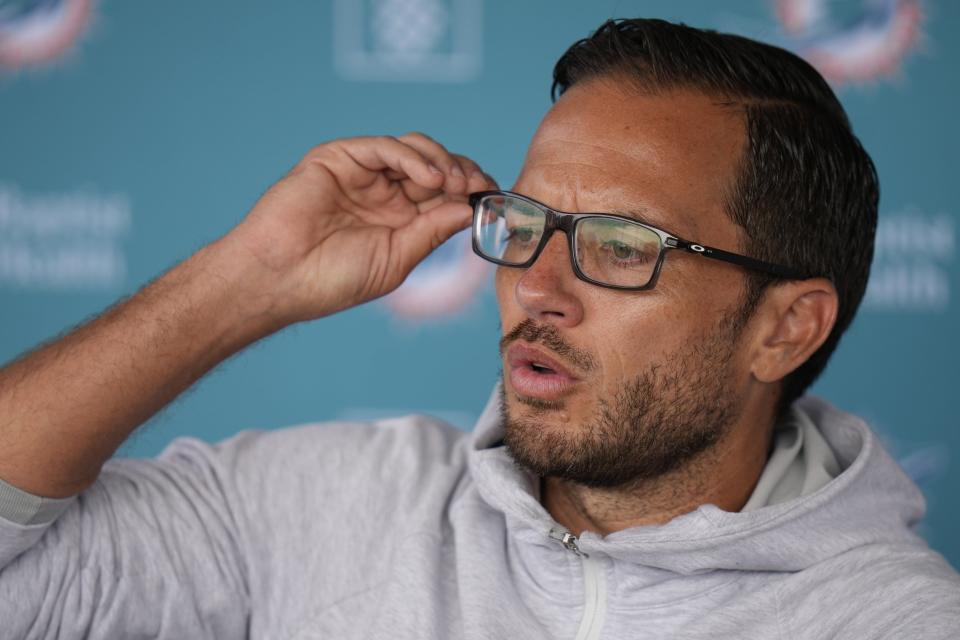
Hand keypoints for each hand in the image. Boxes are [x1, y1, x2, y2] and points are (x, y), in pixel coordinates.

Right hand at [224, 133, 496, 322]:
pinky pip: (384, 147)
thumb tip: (471, 209)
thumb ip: (431, 231)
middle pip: (436, 166)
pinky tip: (429, 178)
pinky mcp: (340, 158)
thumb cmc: (330, 280)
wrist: (279, 278)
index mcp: (399, 219)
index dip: (471, 191)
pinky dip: (412, 157)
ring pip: (414, 150)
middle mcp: (384, 193)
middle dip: (463, 172)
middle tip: (478, 186)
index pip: (445, 194)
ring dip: (442, 162)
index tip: (494, 198)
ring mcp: (362, 174)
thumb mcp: (396, 259)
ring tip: (453, 184)